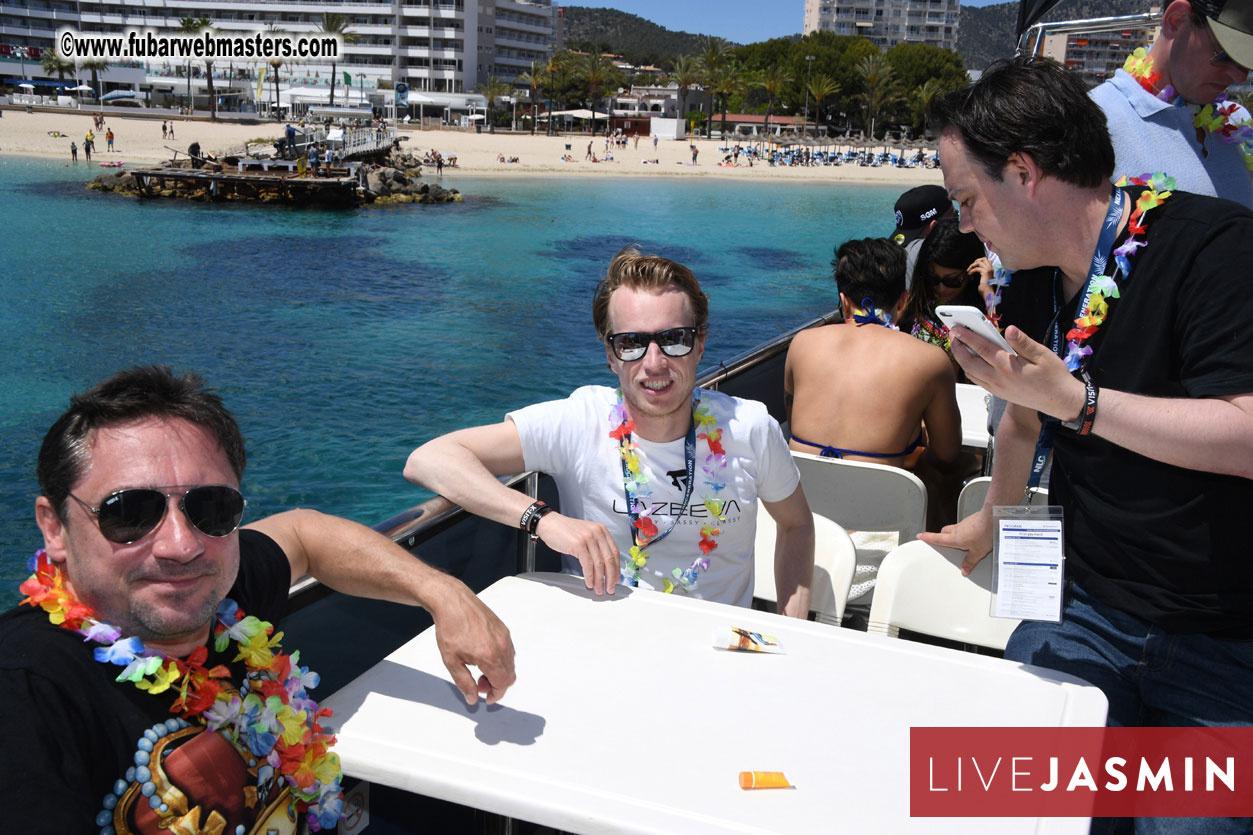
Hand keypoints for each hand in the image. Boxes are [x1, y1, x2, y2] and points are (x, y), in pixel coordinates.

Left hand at [429, 579, 516, 704]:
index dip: (496, 695)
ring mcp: (504, 636)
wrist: (452, 602)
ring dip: (498, 672)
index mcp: (490, 656)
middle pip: (509, 675)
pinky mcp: (503, 629)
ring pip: (510, 663)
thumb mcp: (451, 661)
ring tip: (479, 670)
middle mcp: (502, 646)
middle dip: (496, 685)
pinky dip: (500, 660)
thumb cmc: (450, 628)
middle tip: (479, 685)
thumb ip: (464, 682)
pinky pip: (508, 651)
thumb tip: (473, 698)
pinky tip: (483, 656)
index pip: (502, 683)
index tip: (487, 698)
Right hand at [535, 512, 620, 594]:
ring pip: (599, 564)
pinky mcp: (578, 545)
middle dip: (611, 577)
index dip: (617, 568)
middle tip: (610, 588)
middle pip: (609, 559)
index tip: (617, 578)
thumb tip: (604, 566)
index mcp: (601, 530)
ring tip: (599, 589)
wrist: (549, 523)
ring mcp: (588, 538)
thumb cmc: (566, 531)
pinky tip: (589, 583)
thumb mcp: (586, 534)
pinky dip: (589, 576)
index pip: (615, 552)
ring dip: (600, 580)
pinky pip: (587, 565)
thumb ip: (596, 546)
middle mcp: (597, 533)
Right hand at [918, 512, 992, 574]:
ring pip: (953, 528)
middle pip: (944, 532)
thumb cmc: (985, 533)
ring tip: (961, 541)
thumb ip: (970, 561)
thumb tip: (965, 569)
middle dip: (941, 536)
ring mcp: (964, 523)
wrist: (993, 518)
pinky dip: (965, 530)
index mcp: (955, 538)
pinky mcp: (971, 520)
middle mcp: (957, 529)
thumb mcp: (978, 552)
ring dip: (954, 533)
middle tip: (941, 541)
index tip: (920, 536)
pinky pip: (964, 526)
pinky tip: (973, 534)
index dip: (927, 538)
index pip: (937, 539)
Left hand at [950, 325, 1085, 421]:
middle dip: (958, 347)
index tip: (956, 328)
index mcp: (1009, 367)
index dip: (967, 336)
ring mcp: (997, 388)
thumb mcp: (1043, 355)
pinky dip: (969, 370)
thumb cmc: (1054, 376)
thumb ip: (1023, 342)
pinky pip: (978, 381)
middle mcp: (999, 379)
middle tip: (952, 334)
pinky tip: (970, 361)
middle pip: (969, 362)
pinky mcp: (999, 393)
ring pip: (970, 373)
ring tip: (958, 345)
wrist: (1061, 402)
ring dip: (961, 359)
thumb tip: (1009, 329)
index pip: (982, 348)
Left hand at [969, 257, 994, 296]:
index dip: (980, 262)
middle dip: (977, 260)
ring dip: (973, 265)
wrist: (988, 291)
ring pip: (979, 262)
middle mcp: (991, 268)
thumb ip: (982, 273)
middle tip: (972, 266)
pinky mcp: (985, 272)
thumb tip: (975, 270)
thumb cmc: (985, 287)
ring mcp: (988, 270)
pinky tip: (970, 273)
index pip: (987, 261)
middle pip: (984, 259)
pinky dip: (972, 270)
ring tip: (969, 269)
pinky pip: (976, 268)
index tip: (974, 266)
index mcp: (991, 270)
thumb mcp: (984, 278)